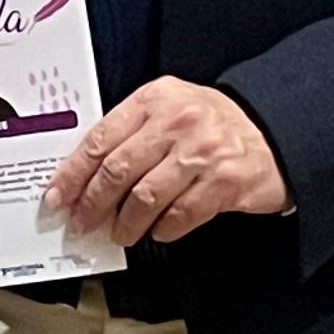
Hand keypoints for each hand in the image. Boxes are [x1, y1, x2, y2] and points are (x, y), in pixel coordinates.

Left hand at [45, 78, 290, 244]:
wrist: (274, 133)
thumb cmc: (211, 124)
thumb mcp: (169, 110)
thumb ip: (130, 132)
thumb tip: (83, 174)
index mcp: (154, 99)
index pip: (100, 139)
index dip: (73, 173)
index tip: (58, 196)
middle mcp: (177, 122)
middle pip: (118, 170)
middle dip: (93, 203)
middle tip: (82, 223)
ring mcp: (203, 152)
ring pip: (146, 197)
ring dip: (126, 223)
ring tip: (120, 234)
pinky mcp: (225, 182)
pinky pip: (181, 215)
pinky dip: (163, 229)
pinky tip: (157, 232)